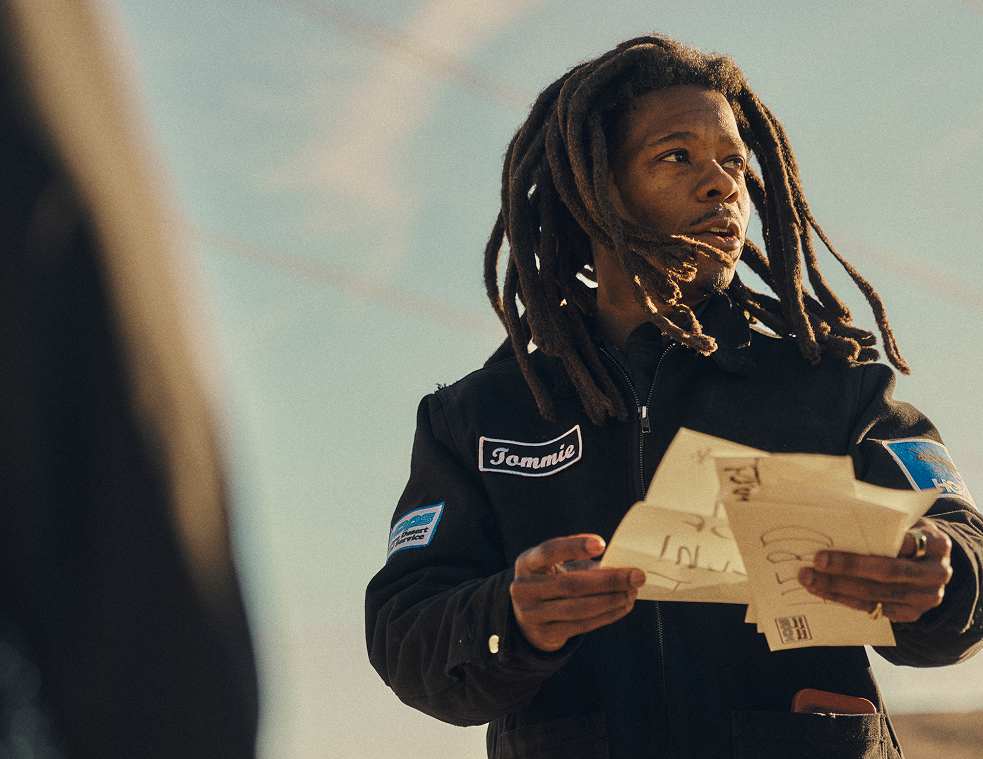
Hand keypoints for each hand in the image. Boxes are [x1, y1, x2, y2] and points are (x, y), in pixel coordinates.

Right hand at [510, 534, 644, 651]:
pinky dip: (606, 615)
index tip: (602, 544)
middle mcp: (524, 588)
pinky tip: (622, 606)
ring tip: (631, 592)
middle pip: (570, 584)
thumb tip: (620, 566)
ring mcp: (532, 614)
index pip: (549, 551)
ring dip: (611, 600)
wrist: (528, 619)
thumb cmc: (550, 582)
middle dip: (608, 580)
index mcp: (527, 563)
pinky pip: (582, 625)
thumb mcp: (555, 566)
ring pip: (579, 608)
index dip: (574, 546)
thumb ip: (581, 561)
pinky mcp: (545, 634)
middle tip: (636, 576)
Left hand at [798, 518, 953, 622]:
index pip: (903, 543)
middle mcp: (936, 574)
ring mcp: (925, 598)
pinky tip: (823, 591)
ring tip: (810, 579)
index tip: (842, 540)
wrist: (930, 563)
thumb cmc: (908, 535)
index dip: (877, 541)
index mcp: (936, 545)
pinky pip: (873, 609)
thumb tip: (838, 518)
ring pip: (875, 595)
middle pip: (886, 572)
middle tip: (816, 562)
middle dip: (847, 567)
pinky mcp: (911, 614)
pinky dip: (844, 600)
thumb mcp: (905, 523)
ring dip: (838, 588)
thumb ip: (882, 523)